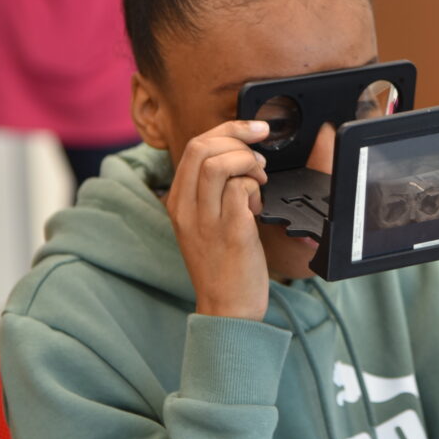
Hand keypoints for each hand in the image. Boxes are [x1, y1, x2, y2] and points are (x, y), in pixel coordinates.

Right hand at [165, 120, 270, 319]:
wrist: (227, 308)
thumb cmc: (222, 265)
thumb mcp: (204, 223)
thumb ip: (212, 190)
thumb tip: (237, 156)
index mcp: (178, 202)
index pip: (196, 146)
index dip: (228, 129)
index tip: (253, 130)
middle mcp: (187, 209)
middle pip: (203, 146)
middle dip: (239, 138)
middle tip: (260, 155)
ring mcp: (207, 221)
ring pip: (220, 164)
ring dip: (248, 162)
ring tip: (260, 178)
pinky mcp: (232, 234)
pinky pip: (241, 191)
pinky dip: (256, 188)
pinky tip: (259, 205)